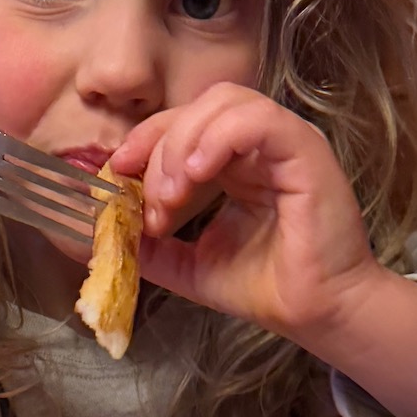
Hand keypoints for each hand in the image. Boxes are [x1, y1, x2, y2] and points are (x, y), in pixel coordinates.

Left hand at [108, 83, 377, 343]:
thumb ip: (150, 246)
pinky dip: (219, 138)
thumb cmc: (266, 288)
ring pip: (224, 103)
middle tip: (153, 202)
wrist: (316, 313)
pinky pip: (258, 120)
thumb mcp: (189, 264)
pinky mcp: (305, 151)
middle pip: (196, 108)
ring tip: (174, 193)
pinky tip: (199, 174)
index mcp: (235, 162)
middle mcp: (260, 145)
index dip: (144, 142)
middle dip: (160, 149)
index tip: (115, 174)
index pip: (182, 125)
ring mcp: (284, 143)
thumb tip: (100, 236)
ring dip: (184, 143)